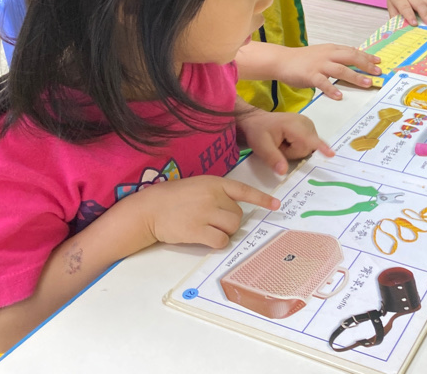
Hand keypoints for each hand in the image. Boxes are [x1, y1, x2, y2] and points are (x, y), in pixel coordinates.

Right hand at [131, 175, 279, 249]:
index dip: (261, 199)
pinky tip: (206, 238)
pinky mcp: (197, 231)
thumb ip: (217, 193)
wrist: (150, 208)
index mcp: (214, 183)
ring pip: (232, 228)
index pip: (243, 190)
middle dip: (231, 220)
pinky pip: (221, 241)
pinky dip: (218, 242)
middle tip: (215, 221)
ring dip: (226, 232)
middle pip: (238, 214)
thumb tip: (235, 210)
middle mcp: (212, 196)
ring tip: (210, 229)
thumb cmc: (174, 197)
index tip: (276, 205)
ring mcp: (205, 213)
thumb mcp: (198, 186)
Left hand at [237, 107, 334, 174]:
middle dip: (293, 153)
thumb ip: (273, 158)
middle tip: (278, 146)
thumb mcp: (261, 146)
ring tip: (282, 142)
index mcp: (293, 126)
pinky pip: (309, 143)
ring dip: (295, 149)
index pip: (309, 140)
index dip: (321, 148)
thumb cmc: (258, 132)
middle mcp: (305, 123)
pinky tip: (288, 140)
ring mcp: (308, 124)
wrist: (257, 120)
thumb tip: (284, 172)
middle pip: (307, 149)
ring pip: (308, 147)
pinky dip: (298, 145)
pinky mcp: (309, 127)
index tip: (332, 155)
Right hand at [277, 43, 381, 98]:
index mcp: (332, 49)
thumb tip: (352, 59)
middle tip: (377, 73)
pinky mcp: (310, 75)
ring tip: (366, 84)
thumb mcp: (322, 54)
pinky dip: (332, 89)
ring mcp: (319, 64)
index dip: (367, 57)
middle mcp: (328, 55)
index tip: (378, 62)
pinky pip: (323, 83)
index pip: (353, 51)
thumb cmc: (303, 59)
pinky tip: (339, 96)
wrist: (282, 60)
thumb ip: (336, 56)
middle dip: (366, 65)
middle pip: (351, 58)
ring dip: (355, 76)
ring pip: (341, 69)